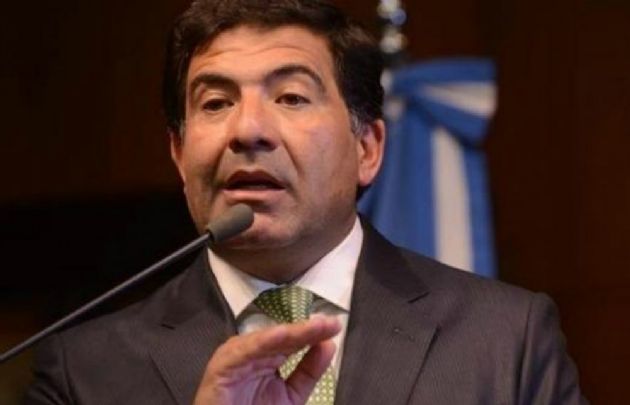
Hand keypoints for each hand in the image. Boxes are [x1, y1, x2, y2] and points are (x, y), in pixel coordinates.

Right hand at [193, 315, 340, 404]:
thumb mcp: (290, 395)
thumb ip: (309, 372)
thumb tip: (329, 345)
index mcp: (267, 355)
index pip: (294, 339)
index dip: (314, 332)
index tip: (335, 326)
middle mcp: (252, 351)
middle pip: (282, 336)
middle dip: (306, 329)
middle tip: (330, 323)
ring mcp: (236, 357)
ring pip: (265, 340)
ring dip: (290, 332)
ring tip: (313, 327)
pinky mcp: (221, 366)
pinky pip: (242, 352)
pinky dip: (261, 342)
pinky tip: (282, 334)